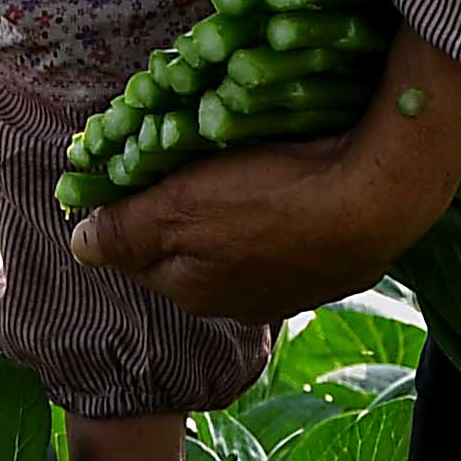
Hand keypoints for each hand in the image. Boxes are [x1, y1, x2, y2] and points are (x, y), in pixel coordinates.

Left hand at [64, 25, 460, 324]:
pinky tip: (286, 180)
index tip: (133, 165)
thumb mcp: (176, 210)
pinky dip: (278, 211)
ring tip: (237, 163)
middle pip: (186, 250)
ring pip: (237, 245)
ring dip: (230, 210)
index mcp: (191, 291)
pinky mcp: (333, 270)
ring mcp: (290, 292)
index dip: (129, 209)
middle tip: (184, 156)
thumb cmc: (269, 198)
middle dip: (178, 211)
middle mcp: (237, 304)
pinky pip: (286, 237)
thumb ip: (123, 232)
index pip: (135, 253)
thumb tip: (79, 247)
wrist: (381, 199)